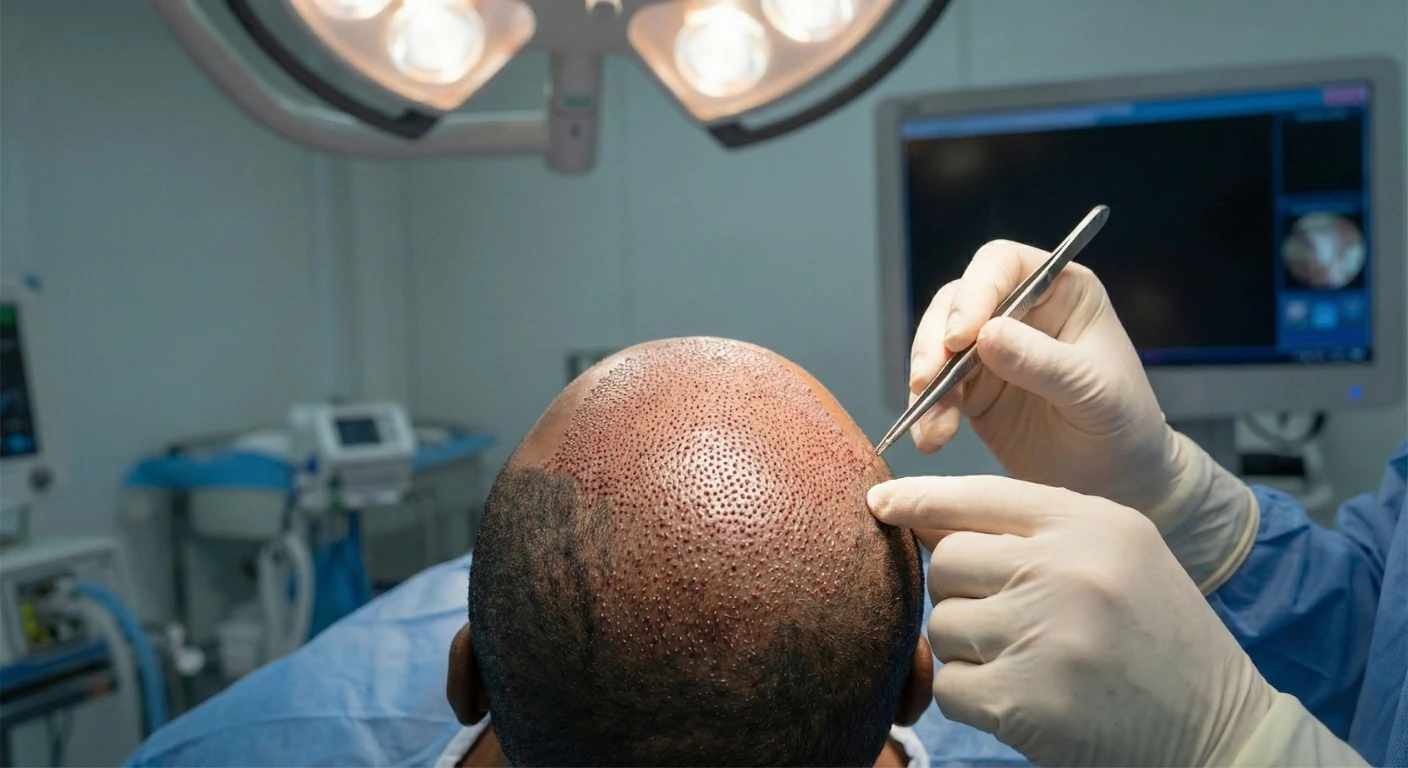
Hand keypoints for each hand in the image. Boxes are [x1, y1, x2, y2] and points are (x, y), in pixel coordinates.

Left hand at [868, 475, 1274, 766]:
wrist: (1217, 728)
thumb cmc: (1157, 635)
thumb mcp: (1115, 553)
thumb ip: (1031, 528)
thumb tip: (921, 515)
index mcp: (1090, 525)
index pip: (978, 496)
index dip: (919, 499)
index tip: (880, 502)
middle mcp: (1064, 572)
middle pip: (948, 562)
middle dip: (959, 589)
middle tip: (1005, 615)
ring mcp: (1042, 638)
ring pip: (943, 624)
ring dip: (967, 646)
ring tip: (1025, 657)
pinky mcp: (1023, 702)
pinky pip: (950, 685)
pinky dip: (972, 694)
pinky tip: (1020, 694)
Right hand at [909, 242, 1257, 591]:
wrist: (1121, 483)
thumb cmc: (1125, 424)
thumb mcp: (1093, 391)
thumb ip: (1041, 362)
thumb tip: (985, 335)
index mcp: (1060, 291)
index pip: (1003, 264)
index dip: (975, 291)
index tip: (962, 335)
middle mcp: (1020, 313)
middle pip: (956, 303)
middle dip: (934, 339)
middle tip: (927, 377)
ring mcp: (991, 352)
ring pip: (936, 346)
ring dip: (924, 381)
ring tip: (933, 422)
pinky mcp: (972, 391)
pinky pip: (935, 392)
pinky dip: (927, 413)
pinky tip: (933, 437)